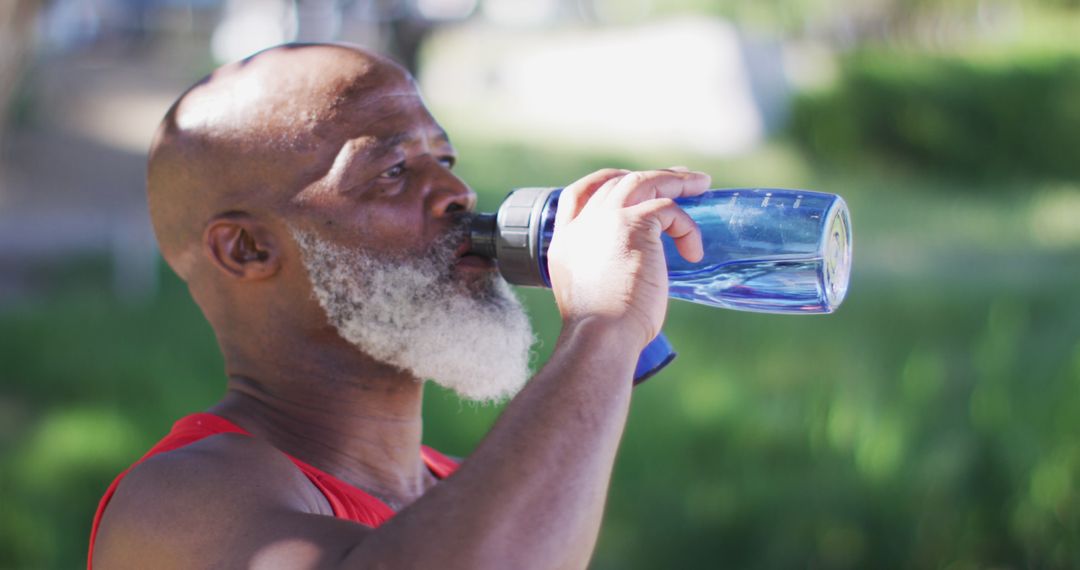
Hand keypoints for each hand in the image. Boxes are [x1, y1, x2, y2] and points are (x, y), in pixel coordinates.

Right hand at [546, 168, 709, 349]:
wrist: (601, 336)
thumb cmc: (604, 333)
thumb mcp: (593, 294)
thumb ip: (606, 272)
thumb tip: (636, 271)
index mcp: (566, 242)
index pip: (576, 195)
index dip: (605, 184)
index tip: (629, 183)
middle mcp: (581, 225)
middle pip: (615, 182)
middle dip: (649, 177)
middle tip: (679, 179)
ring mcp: (606, 220)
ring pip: (643, 181)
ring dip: (675, 180)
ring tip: (702, 184)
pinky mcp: (634, 224)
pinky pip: (668, 209)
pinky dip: (686, 228)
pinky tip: (694, 252)